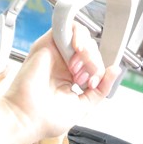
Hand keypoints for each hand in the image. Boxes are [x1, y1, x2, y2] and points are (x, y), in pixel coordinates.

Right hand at [0, 24, 119, 140]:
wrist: (28, 118)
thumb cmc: (46, 118)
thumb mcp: (84, 105)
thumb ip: (101, 89)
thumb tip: (115, 71)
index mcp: (70, 78)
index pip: (92, 62)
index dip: (97, 70)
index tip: (92, 85)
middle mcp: (62, 64)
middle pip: (90, 49)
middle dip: (94, 64)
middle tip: (87, 80)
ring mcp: (54, 53)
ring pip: (81, 37)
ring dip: (88, 51)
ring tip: (80, 68)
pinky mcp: (46, 44)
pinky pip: (66, 25)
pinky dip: (78, 35)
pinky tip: (78, 51)